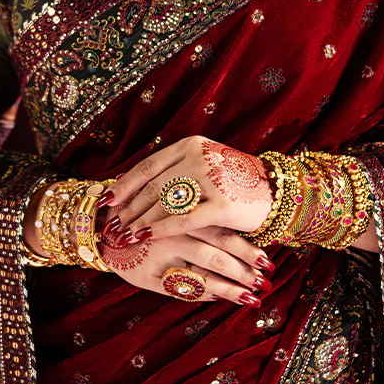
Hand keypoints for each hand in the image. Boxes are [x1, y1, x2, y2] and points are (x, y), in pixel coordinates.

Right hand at [98, 215, 273, 305]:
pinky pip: (181, 288)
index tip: (268, 262)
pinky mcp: (148, 276)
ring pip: (203, 274)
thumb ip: (199, 217)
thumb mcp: (171, 208)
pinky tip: (220, 297)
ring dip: (231, 288)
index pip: (223, 233)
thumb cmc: (144, 217)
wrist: (101, 229)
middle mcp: (174, 234)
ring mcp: (161, 256)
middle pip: (218, 255)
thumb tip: (236, 235)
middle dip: (245, 271)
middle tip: (265, 283)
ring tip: (252, 298)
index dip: (247, 248)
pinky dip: (204, 294)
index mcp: (184, 214)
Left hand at [100, 136, 275, 242]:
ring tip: (122, 235)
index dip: (125, 184)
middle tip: (110, 225)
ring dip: (139, 221)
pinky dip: (159, 229)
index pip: (149, 166)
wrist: (276, 191)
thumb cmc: (235, 182)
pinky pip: (183, 219)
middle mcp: (198, 158)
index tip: (107, 200)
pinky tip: (144, 238)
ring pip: (164, 203)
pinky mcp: (222, 205)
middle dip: (128, 208)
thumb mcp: (205, 165)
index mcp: (191, 145)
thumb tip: (135, 188)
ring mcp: (211, 180)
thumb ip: (176, 171)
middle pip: (152, 186)